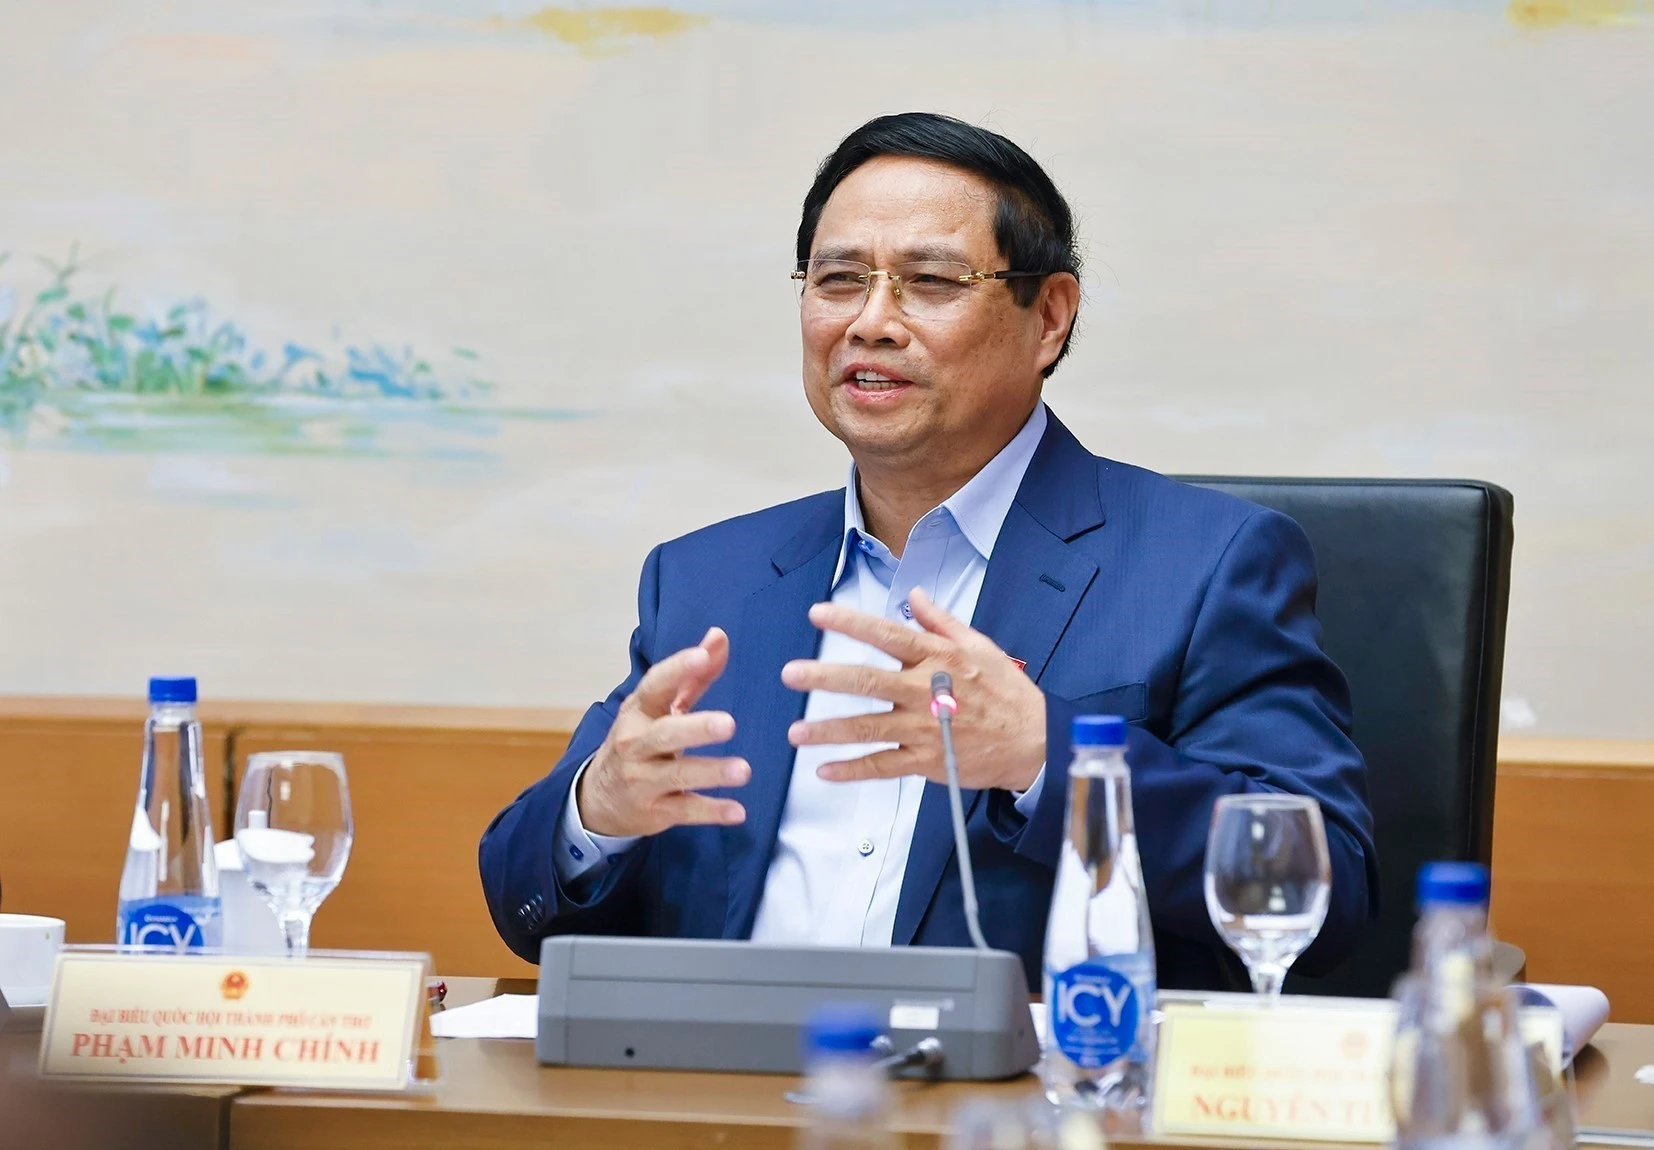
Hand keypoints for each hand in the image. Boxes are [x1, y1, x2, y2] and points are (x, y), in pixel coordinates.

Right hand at [578, 627, 750, 836]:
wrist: (598, 799)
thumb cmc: (639, 742)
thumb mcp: (659, 708)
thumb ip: (692, 675)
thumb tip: (719, 637)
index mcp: (638, 712)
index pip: (655, 686)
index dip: (677, 669)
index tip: (702, 655)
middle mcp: (635, 745)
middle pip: (664, 734)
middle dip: (696, 729)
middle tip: (729, 724)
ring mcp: (642, 780)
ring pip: (677, 775)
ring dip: (711, 773)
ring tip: (744, 770)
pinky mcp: (654, 812)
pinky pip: (685, 811)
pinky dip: (711, 812)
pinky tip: (738, 812)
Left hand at [781, 587, 1045, 790]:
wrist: (1034, 741)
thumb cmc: (1005, 691)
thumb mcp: (979, 645)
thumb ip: (940, 621)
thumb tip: (913, 594)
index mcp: (937, 657)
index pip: (886, 634)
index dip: (850, 622)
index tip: (817, 613)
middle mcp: (925, 690)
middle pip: (867, 680)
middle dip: (825, 677)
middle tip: (791, 674)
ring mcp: (924, 728)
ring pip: (868, 728)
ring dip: (828, 730)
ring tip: (795, 732)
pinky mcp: (926, 760)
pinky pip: (882, 766)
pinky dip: (852, 770)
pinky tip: (824, 770)